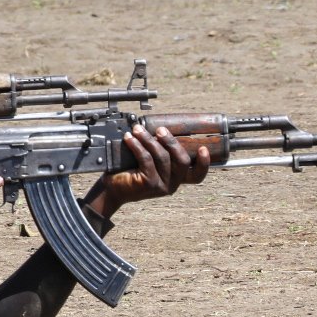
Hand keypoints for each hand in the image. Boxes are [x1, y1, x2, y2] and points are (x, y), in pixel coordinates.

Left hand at [87, 125, 210, 219]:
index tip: (203, 148)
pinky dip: (137, 145)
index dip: (204, 163)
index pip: (197, 176)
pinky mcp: (149, 184)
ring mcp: (162, 186)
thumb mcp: (149, 162)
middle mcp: (172, 184)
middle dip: (172, 142)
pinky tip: (129, 138)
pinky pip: (146, 159)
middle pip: (182, 161)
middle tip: (160, 130)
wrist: (112, 189)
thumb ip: (159, 151)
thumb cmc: (130, 172)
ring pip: (162, 157)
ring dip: (149, 140)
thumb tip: (160, 128)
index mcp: (176, 178)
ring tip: (138, 129)